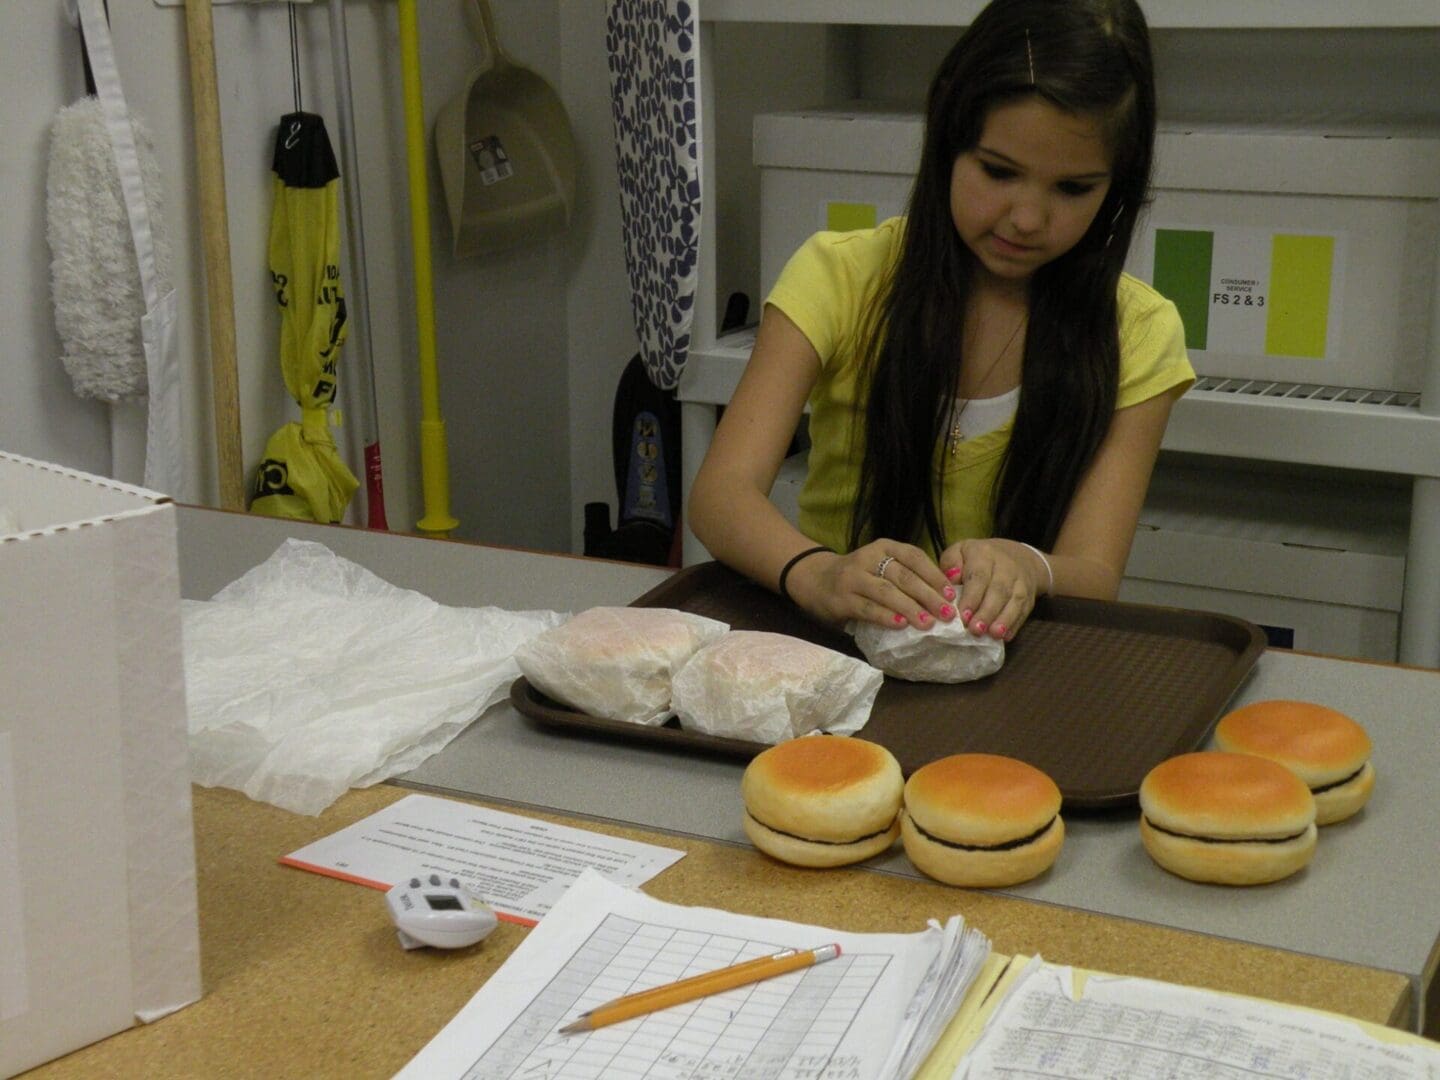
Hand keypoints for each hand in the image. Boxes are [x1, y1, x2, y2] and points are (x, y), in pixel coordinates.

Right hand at [785, 539, 958, 630]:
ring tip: (928, 623)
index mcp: (883, 547)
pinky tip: (901, 625)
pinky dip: (885, 617)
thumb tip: (941, 597)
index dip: (934, 575)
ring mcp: (852, 578)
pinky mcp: (841, 599)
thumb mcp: (881, 566)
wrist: (814, 579)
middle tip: (947, 614)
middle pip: (903, 576)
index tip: (951, 594)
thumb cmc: (859, 576)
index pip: (914, 557)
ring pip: (887, 592)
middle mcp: (867, 558)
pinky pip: (867, 608)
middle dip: (928, 595)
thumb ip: (905, 576)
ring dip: (910, 608)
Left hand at [939, 539, 1047, 641]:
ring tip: (993, 634)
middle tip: (975, 630)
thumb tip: (951, 579)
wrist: (1018, 556)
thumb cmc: (978, 558)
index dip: (972, 597)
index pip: (979, 576)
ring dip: (1004, 619)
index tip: (963, 616)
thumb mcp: (960, 551)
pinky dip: (1015, 624)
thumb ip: (951, 563)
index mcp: (984, 554)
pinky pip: (1024, 610)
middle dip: (987, 612)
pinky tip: (1005, 636)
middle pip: (998, 590)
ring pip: (1015, 601)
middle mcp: (1006, 566)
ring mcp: (1021, 581)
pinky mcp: (1029, 596)